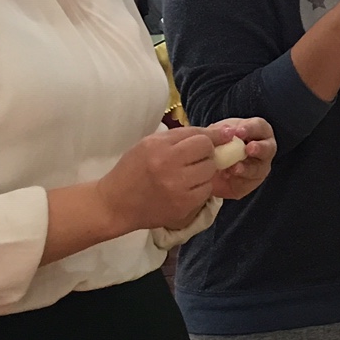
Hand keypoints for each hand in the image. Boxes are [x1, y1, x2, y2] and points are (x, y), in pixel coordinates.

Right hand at [97, 126, 219, 233]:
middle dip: (205, 154)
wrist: (115, 204)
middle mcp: (169, 165)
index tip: (225, 135)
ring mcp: (177, 188)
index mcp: (159, 146)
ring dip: (203, 172)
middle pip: (208, 154)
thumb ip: (181, 136)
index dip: (213, 137)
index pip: (200, 137)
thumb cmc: (132, 170)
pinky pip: (206, 191)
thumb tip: (220, 132)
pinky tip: (184, 188)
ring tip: (186, 174)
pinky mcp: (183, 206)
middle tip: (192, 160)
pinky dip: (199, 188)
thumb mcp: (149, 144)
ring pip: (209, 172)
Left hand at [203, 118, 275, 200]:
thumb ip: (219, 131)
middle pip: (268, 148)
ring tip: (234, 168)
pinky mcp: (251, 183)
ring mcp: (259, 167)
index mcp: (257, 131)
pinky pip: (248, 182)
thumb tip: (226, 130)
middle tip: (249, 149)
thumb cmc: (218, 142)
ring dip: (247, 168)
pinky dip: (237, 179)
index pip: (259, 126)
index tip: (238, 132)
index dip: (250, 129)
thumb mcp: (216, 133)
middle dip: (260, 148)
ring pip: (258, 168)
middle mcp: (263, 148)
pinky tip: (226, 175)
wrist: (206, 164)